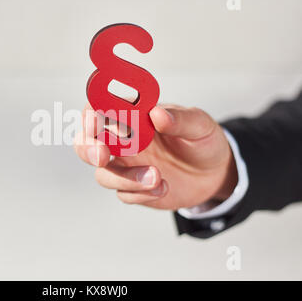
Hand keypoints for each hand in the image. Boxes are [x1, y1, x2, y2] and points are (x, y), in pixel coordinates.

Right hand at [74, 104, 237, 209]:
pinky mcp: (133, 188)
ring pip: (103, 173)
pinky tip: (164, 188)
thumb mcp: (200, 126)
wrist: (215, 174)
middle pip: (86, 142)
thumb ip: (180, 120)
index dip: (91, 112)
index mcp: (134, 115)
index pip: (101, 107)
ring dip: (125, 178)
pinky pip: (124, 194)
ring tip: (157, 177)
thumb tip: (158, 114)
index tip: (95, 119)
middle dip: (88, 148)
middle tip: (103, 156)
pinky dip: (141, 193)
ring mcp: (125, 165)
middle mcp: (122, 139)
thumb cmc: (202, 141)